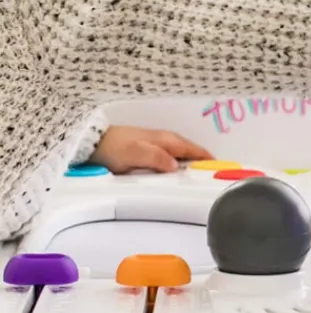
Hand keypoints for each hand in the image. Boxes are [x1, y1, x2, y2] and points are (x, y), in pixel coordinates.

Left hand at [91, 126, 213, 173]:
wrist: (89, 142)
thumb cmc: (112, 147)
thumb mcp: (135, 154)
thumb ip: (157, 158)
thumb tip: (175, 166)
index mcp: (165, 140)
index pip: (193, 149)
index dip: (206, 158)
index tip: (219, 166)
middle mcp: (162, 139)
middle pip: (188, 150)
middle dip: (201, 160)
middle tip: (211, 173)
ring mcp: (154, 142)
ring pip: (178, 152)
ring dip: (189, 161)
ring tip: (196, 174)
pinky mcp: (145, 148)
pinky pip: (168, 155)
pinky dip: (176, 161)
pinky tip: (174, 170)